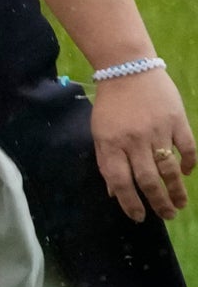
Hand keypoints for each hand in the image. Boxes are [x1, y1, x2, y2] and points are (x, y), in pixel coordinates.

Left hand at [92, 69, 191, 223]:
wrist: (128, 69)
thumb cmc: (111, 104)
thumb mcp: (99, 132)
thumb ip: (106, 161)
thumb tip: (114, 192)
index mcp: (110, 144)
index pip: (120, 181)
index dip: (129, 202)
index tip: (138, 217)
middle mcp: (134, 141)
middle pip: (147, 179)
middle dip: (157, 202)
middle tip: (166, 216)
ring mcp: (157, 131)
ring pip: (168, 168)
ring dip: (175, 190)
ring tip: (179, 205)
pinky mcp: (177, 121)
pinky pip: (187, 147)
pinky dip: (188, 163)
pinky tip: (186, 173)